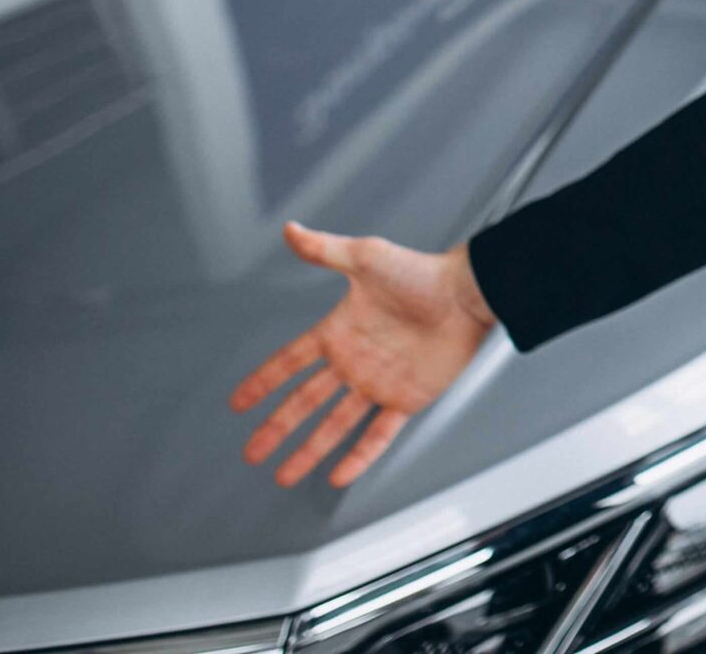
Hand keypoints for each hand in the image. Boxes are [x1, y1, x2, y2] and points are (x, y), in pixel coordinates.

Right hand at [229, 220, 498, 488]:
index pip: (290, 362)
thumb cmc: (420, 272)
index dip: (264, 381)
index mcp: (338, 331)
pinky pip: (378, 434)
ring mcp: (378, 383)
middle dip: (277, 428)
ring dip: (309, 450)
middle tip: (252, 453)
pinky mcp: (406, 399)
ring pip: (335, 425)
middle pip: (305, 402)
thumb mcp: (365, 258)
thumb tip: (290, 229)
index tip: (238, 403)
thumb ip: (324, 250)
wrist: (467, 294)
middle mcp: (354, 361)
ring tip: (283, 475)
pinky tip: (338, 476)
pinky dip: (358, 456)